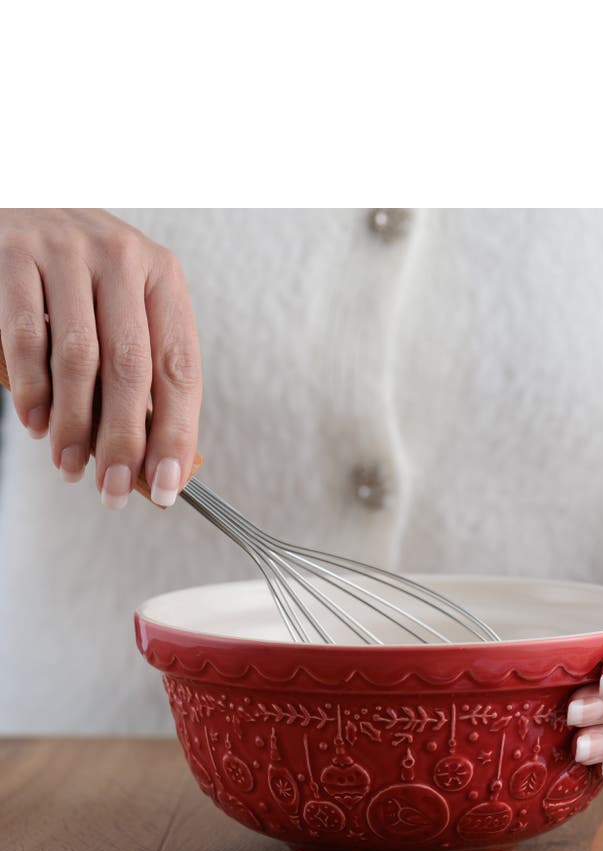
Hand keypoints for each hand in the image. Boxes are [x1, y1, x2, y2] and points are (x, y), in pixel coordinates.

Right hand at [0, 208, 200, 507]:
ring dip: (74, 425)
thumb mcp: (123, 308)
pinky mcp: (15, 253)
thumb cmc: (79, 275)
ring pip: (79, 358)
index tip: (165, 485)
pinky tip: (36, 425)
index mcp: (162, 277)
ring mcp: (67, 252)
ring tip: (70, 465)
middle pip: (132, 369)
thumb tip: (152, 460)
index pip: (179, 369)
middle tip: (111, 490)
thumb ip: (139, 372)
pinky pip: (26, 336)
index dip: (175, 435)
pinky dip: (33, 390)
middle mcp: (122, 258)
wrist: (22, 201)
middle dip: (122, 442)